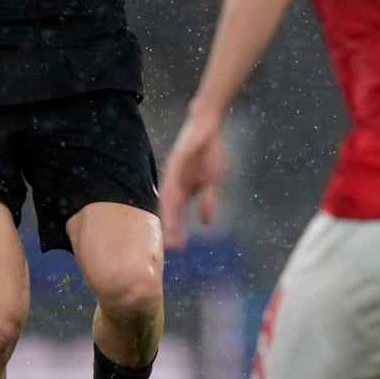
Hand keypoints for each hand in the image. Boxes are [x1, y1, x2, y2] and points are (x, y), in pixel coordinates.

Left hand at [159, 114, 226, 250]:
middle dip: (170, 228)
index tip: (175, 250)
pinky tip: (175, 198)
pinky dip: (174, 187)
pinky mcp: (179, 157)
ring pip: (170, 195)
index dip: (175, 230)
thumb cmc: (207, 155)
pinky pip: (176, 174)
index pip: (175, 213)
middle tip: (171, 248)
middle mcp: (173, 182)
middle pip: (169, 208)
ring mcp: (174, 170)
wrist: (206, 128)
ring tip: (171, 230)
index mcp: (180, 189)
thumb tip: (206, 223)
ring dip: (170, 213)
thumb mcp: (210, 182)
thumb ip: (206, 202)